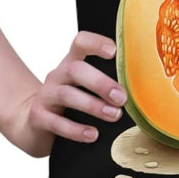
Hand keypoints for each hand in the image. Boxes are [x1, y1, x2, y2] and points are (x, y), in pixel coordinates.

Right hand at [8, 31, 126, 156]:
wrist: (33, 124)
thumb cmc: (70, 105)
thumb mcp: (85, 90)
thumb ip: (108, 86)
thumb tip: (145, 95)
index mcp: (72, 64)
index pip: (81, 43)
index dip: (96, 43)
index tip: (114, 52)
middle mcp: (58, 76)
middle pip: (75, 69)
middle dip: (100, 83)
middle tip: (121, 98)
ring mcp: (46, 96)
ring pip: (67, 95)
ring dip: (93, 106)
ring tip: (114, 116)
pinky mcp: (38, 117)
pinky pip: (55, 122)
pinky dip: (76, 130)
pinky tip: (92, 134)